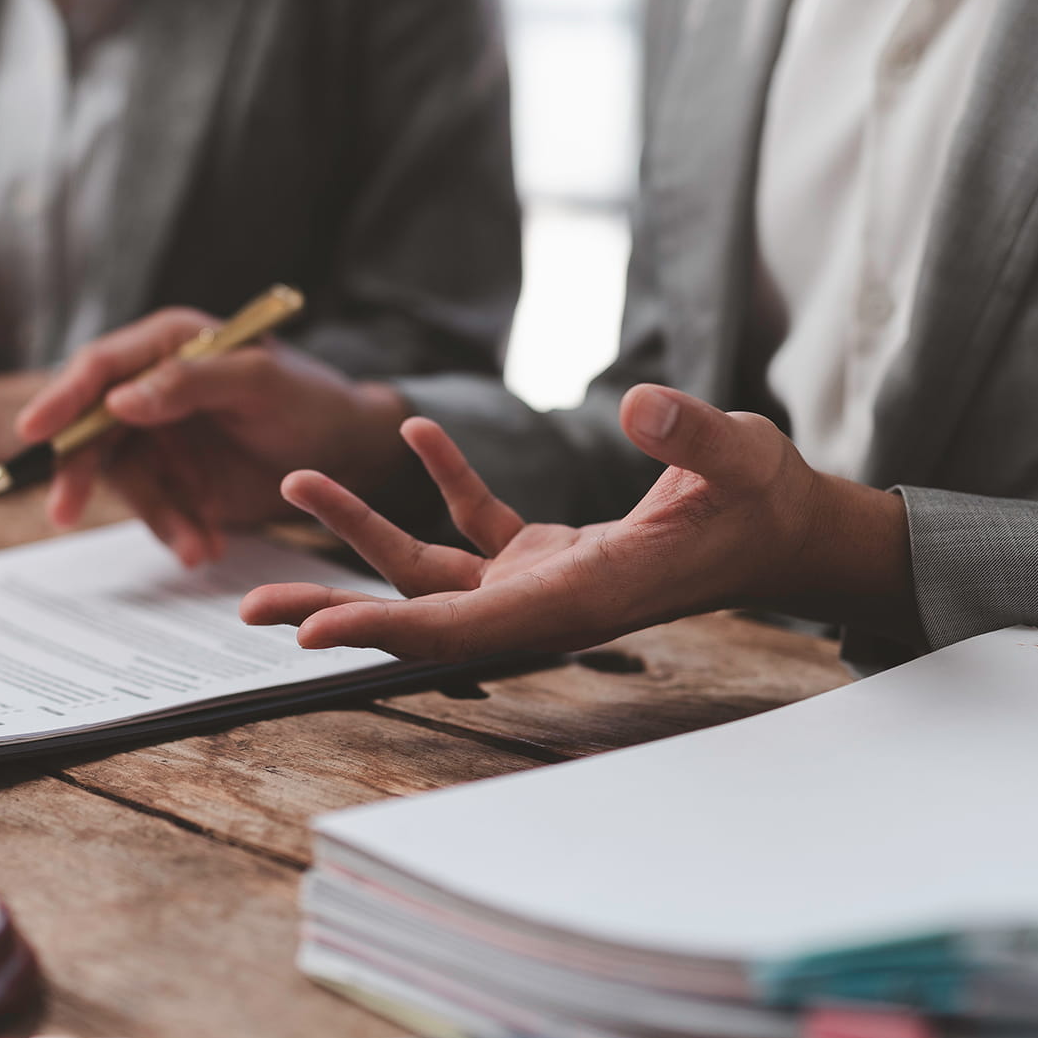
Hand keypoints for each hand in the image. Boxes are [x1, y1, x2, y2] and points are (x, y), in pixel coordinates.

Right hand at [16, 309, 413, 566]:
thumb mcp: (258, 384)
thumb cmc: (309, 401)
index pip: (100, 366)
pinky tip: (208, 546)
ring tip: (199, 547)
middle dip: (81, 473)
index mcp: (168, 342)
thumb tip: (117, 400)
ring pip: (124, 481)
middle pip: (91, 427)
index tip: (33, 431)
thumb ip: (190, 382)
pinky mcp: (174, 480)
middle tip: (64, 513)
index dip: (62, 397)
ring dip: (154, 516)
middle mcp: (152, 386)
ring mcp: (160, 436)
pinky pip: (156, 510)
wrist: (348, 454)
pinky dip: (176, 531)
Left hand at [241, 386, 915, 660]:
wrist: (789, 528)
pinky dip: (439, 482)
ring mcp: (540, 582)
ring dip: (361, 533)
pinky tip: (413, 434)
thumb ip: (690, 435)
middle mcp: (544, 603)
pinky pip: (474, 522)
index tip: (310, 632)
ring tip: (294, 487)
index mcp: (577, 597)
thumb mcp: (740, 456)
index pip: (459, 628)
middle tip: (249, 606)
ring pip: (430, 571)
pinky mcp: (545, 554)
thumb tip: (641, 404)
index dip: (381, 632)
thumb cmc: (768, 500)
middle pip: (418, 617)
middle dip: (335, 611)